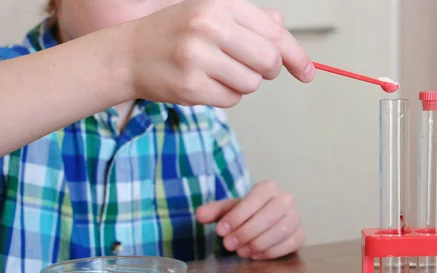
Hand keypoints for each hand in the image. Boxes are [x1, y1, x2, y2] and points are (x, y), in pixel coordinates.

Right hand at [122, 0, 314, 107]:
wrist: (128, 53)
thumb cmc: (175, 34)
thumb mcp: (211, 14)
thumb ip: (251, 22)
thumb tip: (286, 38)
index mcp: (220, 4)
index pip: (275, 33)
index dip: (297, 56)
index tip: (308, 72)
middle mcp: (209, 27)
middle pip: (269, 62)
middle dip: (268, 70)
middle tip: (250, 67)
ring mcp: (198, 58)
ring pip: (252, 84)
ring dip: (243, 83)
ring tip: (219, 71)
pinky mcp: (191, 87)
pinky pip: (232, 99)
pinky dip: (226, 95)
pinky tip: (206, 83)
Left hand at [196, 180, 304, 259]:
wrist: (266, 220)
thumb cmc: (247, 213)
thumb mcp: (229, 210)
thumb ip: (214, 211)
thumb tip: (199, 215)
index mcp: (269, 187)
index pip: (255, 199)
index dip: (237, 216)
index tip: (220, 231)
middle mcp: (286, 199)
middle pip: (269, 216)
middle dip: (246, 232)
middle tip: (228, 245)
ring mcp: (296, 217)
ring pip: (281, 231)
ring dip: (258, 243)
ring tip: (240, 252)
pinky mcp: (300, 235)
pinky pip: (289, 244)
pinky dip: (270, 252)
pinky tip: (254, 256)